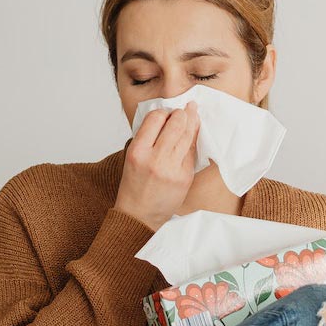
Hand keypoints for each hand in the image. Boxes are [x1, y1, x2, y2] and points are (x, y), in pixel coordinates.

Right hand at [116, 100, 200, 231]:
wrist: (139, 215)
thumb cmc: (134, 185)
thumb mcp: (132, 157)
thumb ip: (147, 138)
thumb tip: (166, 117)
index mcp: (137, 151)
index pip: (155, 118)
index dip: (164, 111)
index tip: (167, 112)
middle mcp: (155, 159)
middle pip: (176, 124)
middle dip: (182, 113)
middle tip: (185, 109)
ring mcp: (172, 169)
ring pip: (187, 136)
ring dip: (192, 121)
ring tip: (193, 113)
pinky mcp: (185, 177)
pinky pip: (192, 152)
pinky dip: (192, 140)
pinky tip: (193, 133)